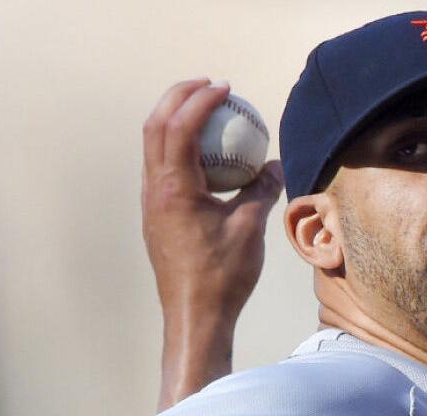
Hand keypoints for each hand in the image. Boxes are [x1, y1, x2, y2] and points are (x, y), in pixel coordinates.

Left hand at [141, 80, 283, 408]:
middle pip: (155, 126)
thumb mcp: (250, 229)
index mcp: (174, 189)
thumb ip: (262, 190)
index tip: (225, 90)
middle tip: (208, 88)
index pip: (181, 126)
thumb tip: (275, 167)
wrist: (195, 317)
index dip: (201, 100)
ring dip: (174, 121)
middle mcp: (154, 191)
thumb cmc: (222, 276)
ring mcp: (151, 206)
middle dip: (178, 97)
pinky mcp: (156, 219)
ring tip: (203, 114)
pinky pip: (161, 169)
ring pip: (153, 147)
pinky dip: (177, 149)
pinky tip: (203, 158)